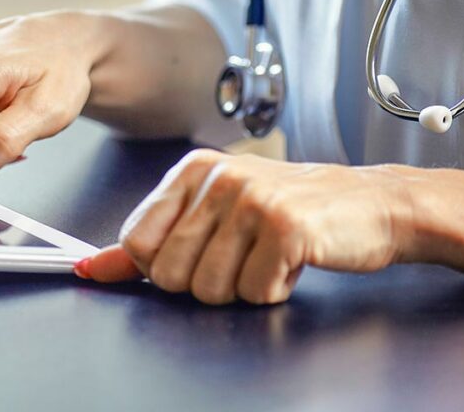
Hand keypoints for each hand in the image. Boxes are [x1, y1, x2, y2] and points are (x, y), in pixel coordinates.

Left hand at [76, 149, 416, 304]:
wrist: (371, 205)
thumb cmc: (290, 211)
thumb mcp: (213, 213)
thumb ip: (149, 242)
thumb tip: (92, 267)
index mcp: (190, 171)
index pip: (136, 243)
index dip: (161, 268)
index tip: (197, 257)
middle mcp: (217, 179)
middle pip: (167, 274)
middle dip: (205, 283)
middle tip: (241, 257)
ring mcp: (251, 200)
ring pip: (209, 289)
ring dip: (243, 288)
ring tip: (267, 256)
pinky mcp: (286, 227)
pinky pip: (256, 292)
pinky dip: (275, 290)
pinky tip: (292, 261)